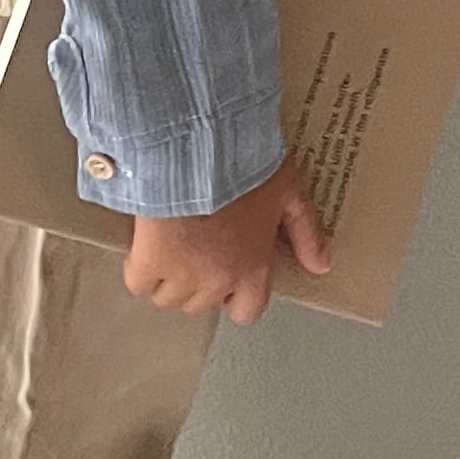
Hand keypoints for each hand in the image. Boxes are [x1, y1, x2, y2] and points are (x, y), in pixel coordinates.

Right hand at [125, 154, 329, 324]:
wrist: (197, 147)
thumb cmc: (246, 165)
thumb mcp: (290, 192)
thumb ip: (307, 233)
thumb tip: (321, 267)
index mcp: (254, 268)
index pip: (247, 311)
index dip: (235, 297)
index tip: (228, 276)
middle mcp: (218, 280)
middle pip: (201, 305)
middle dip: (198, 284)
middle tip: (196, 251)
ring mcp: (181, 275)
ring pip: (168, 299)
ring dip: (167, 280)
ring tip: (169, 248)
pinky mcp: (147, 262)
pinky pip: (138, 284)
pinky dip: (138, 269)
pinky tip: (144, 246)